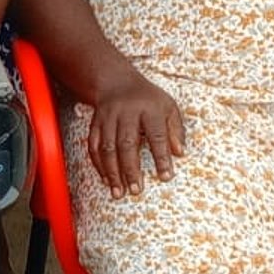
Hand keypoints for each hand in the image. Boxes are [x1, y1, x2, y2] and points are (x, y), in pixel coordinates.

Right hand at [87, 70, 184, 198]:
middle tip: (136, 190)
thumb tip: (179, 153)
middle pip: (127, 143)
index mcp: (149, 108)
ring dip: (112, 172)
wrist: (116, 81)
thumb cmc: (148, 99)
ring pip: (107, 147)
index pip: (156, 135)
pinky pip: (93, 146)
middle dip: (130, 169)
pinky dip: (99, 165)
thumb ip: (176, 129)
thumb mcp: (168, 107)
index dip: (161, 157)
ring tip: (118, 192)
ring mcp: (108, 118)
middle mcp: (126, 112)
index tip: (165, 176)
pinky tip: (106, 180)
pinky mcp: (95, 124)